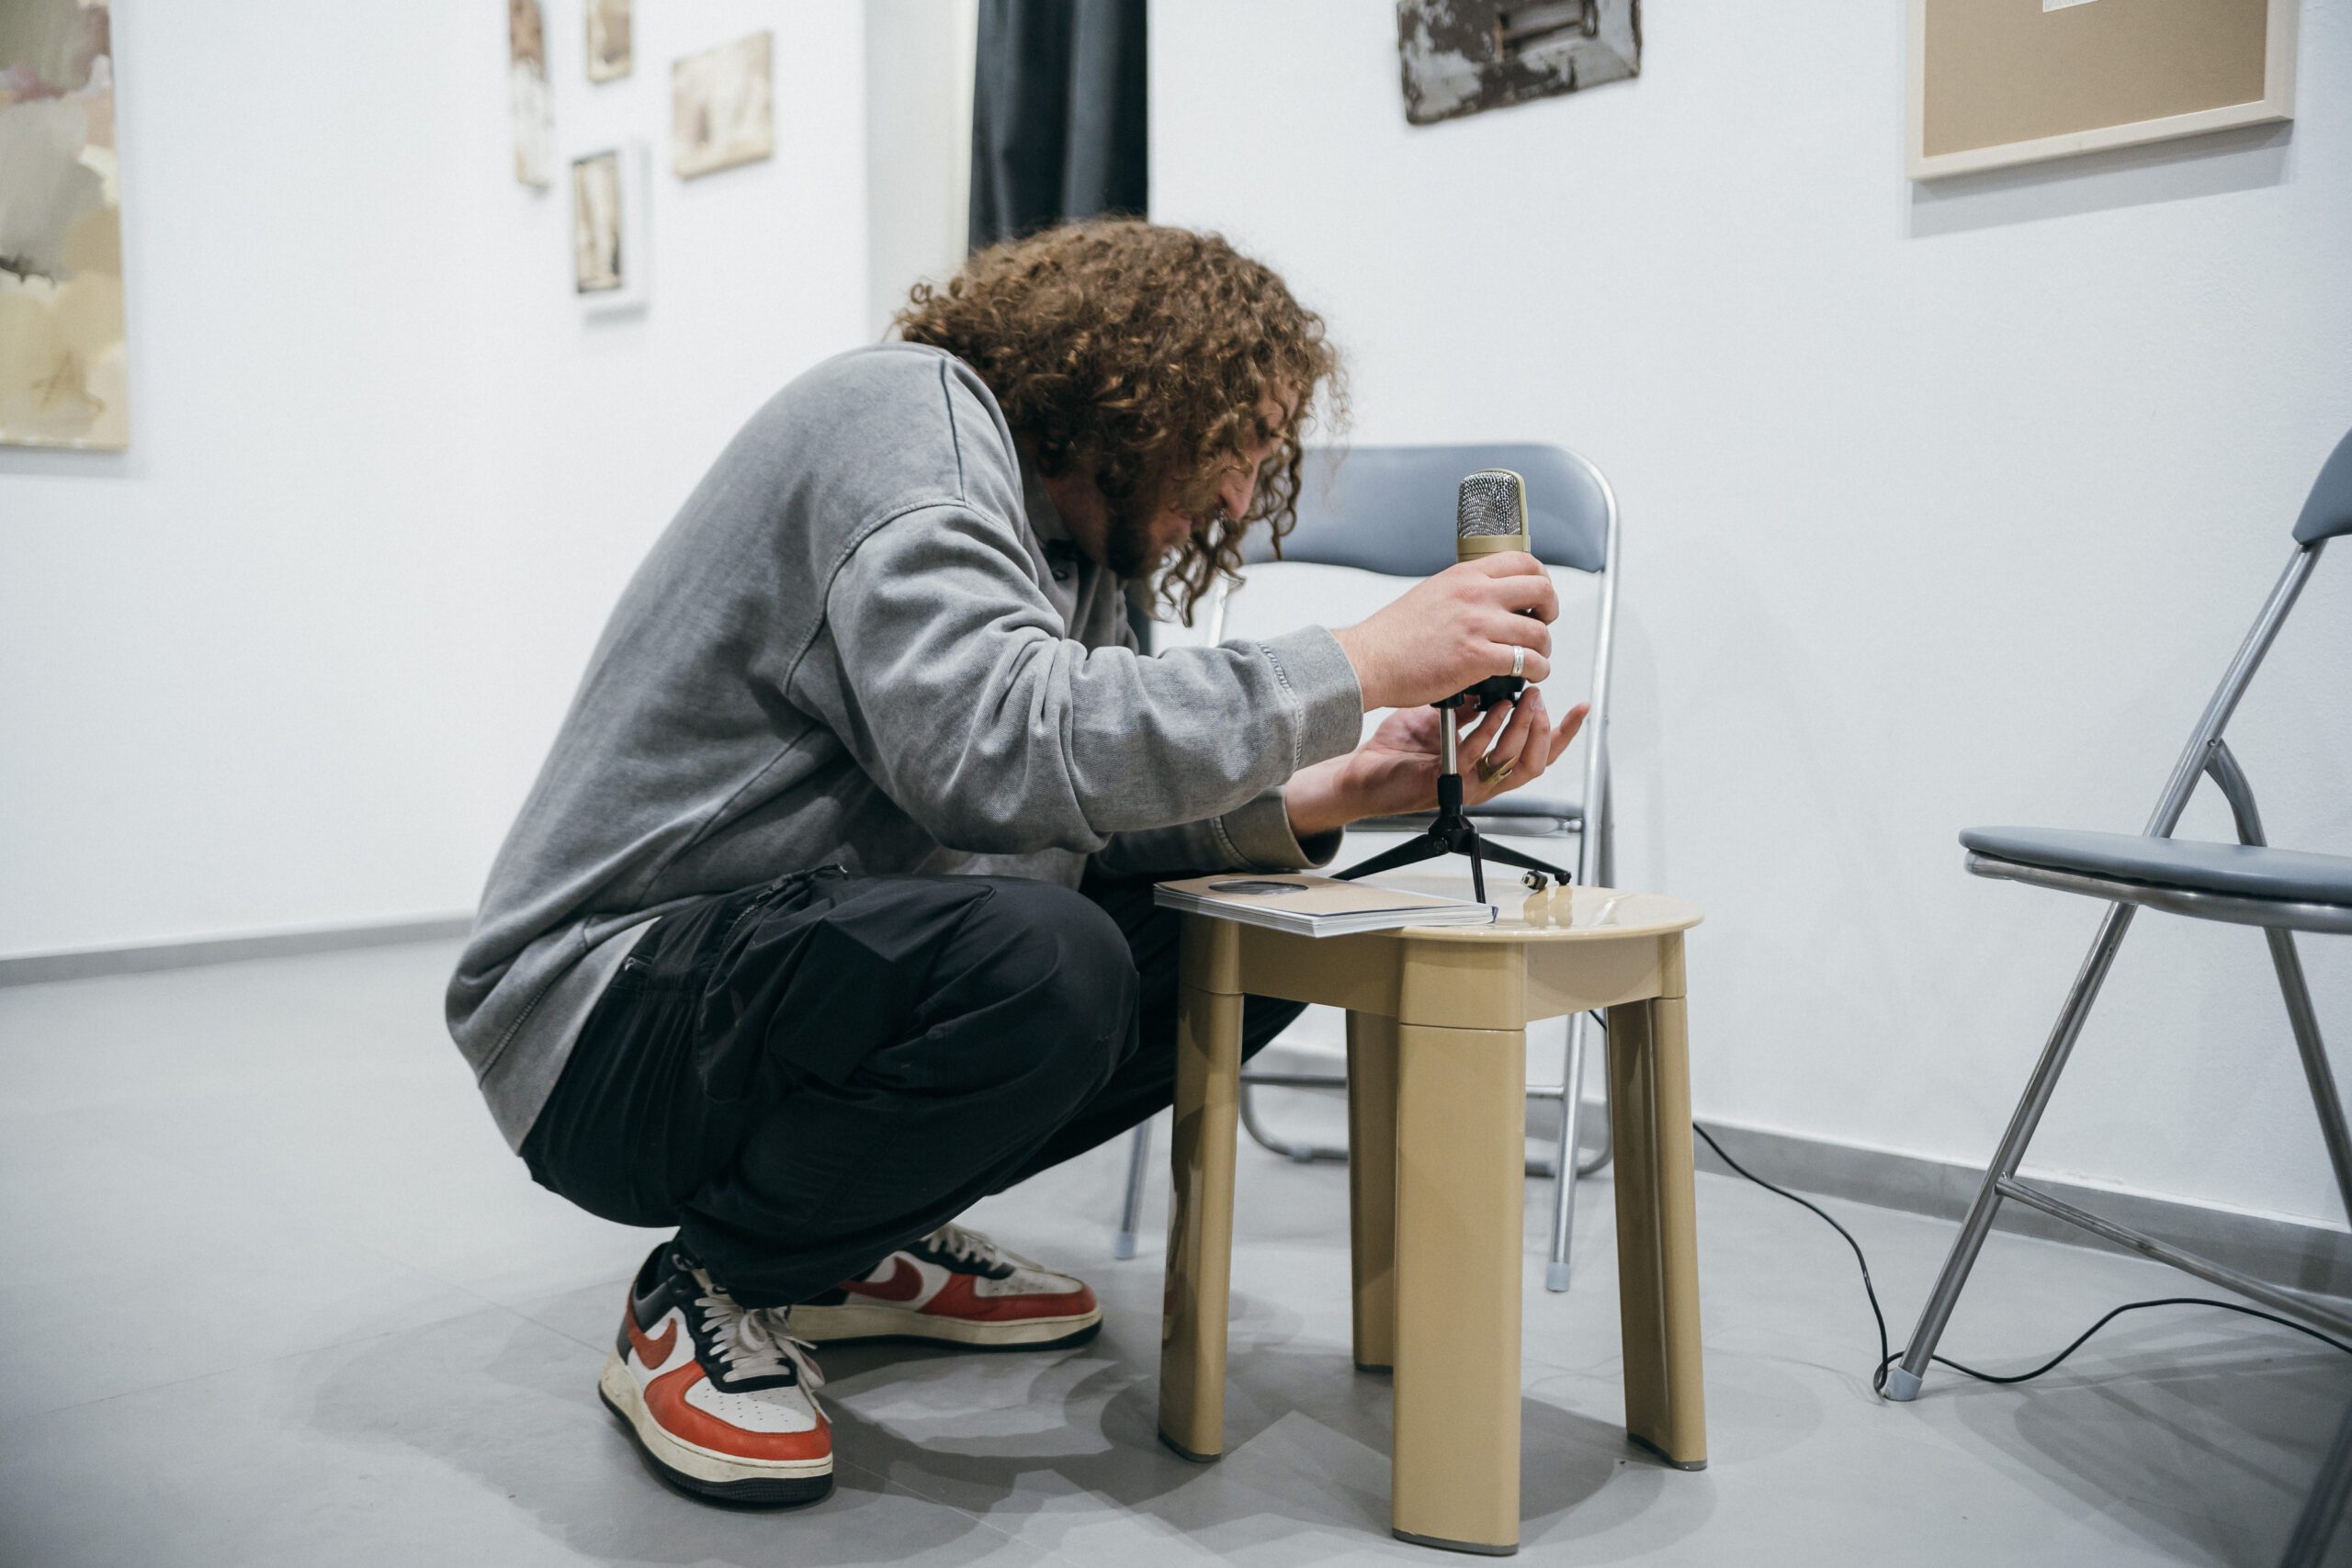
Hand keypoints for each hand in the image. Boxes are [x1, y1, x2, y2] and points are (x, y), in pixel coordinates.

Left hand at [1284, 691, 1588, 836]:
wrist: (1362, 770)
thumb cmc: (1398, 747)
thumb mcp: (1444, 717)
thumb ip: (1472, 704)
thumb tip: (1495, 674)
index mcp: (1489, 761)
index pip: (1539, 750)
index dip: (1564, 732)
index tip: (1581, 707)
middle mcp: (1484, 777)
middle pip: (1538, 762)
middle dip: (1547, 727)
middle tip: (1540, 696)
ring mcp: (1467, 783)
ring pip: (1515, 764)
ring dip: (1524, 728)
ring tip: (1524, 699)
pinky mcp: (1447, 782)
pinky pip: (1478, 757)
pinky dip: (1490, 730)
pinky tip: (1494, 708)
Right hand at [1329, 552, 1556, 710]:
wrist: (1369, 661)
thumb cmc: (1393, 636)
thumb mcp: (1432, 594)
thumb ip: (1464, 592)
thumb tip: (1490, 599)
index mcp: (1464, 575)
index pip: (1523, 561)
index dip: (1541, 580)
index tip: (1539, 597)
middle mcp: (1475, 594)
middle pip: (1541, 590)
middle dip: (1551, 611)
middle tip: (1542, 626)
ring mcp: (1477, 625)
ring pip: (1538, 632)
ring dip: (1544, 649)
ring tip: (1534, 660)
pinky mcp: (1476, 658)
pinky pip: (1526, 662)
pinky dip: (1537, 671)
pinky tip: (1528, 677)